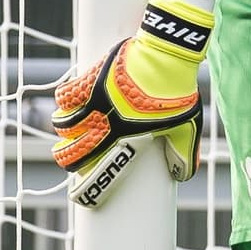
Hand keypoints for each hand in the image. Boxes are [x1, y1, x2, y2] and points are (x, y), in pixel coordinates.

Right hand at [51, 0, 211, 206]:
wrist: (166, 60)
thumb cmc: (178, 94)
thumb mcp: (187, 129)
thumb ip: (183, 155)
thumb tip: (179, 176)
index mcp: (123, 137)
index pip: (95, 167)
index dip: (83, 181)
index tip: (79, 189)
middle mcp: (102, 122)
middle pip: (70, 148)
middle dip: (66, 156)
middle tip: (68, 156)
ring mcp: (93, 100)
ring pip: (63, 122)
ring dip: (63, 129)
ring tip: (66, 129)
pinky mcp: (89, 79)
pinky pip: (65, 94)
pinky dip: (63, 101)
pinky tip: (67, 103)